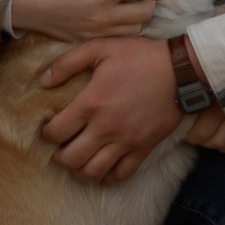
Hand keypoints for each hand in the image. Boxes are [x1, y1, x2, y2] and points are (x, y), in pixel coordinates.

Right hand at [8, 0, 154, 43]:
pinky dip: (124, 28)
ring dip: (138, 16)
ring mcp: (97, 32)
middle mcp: (104, 17)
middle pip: (144, 13)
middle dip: (148, 0)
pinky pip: (118, 37)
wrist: (26, 4)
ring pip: (135, 29)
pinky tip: (118, 16)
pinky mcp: (90, 39)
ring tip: (131, 4)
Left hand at [40, 34, 185, 181]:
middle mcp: (106, 127)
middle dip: (60, 155)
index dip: (47, 132)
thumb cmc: (139, 56)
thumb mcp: (101, 48)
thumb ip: (68, 63)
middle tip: (62, 146)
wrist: (180, 70)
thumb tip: (44, 81)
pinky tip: (102, 166)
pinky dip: (107, 177)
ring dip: (80, 169)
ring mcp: (125, 141)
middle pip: (70, 159)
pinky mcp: (143, 149)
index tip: (51, 127)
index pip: (56, 132)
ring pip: (93, 172)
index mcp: (91, 103)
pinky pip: (120, 175)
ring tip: (79, 158)